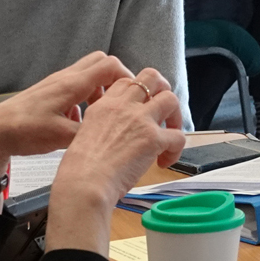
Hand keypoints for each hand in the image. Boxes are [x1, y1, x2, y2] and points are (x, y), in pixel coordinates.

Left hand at [0, 52, 135, 182]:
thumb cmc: (24, 130)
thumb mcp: (63, 138)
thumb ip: (92, 134)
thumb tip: (116, 137)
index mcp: (72, 85)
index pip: (111, 66)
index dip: (129, 78)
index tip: (135, 97)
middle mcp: (66, 78)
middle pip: (102, 63)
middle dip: (117, 80)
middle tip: (122, 102)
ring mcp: (58, 84)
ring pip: (89, 74)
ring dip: (101, 89)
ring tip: (102, 113)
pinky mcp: (51, 92)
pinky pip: (77, 86)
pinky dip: (86, 98)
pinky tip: (81, 121)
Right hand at [48, 69, 186, 253]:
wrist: (84, 183)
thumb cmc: (80, 169)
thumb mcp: (85, 134)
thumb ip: (103, 126)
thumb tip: (119, 136)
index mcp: (104, 105)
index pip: (127, 83)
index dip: (139, 94)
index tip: (140, 111)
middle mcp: (123, 106)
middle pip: (152, 77)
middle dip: (162, 91)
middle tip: (163, 112)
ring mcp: (140, 120)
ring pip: (171, 99)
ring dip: (175, 117)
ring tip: (169, 137)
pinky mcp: (154, 139)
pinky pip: (178, 136)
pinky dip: (177, 150)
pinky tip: (164, 162)